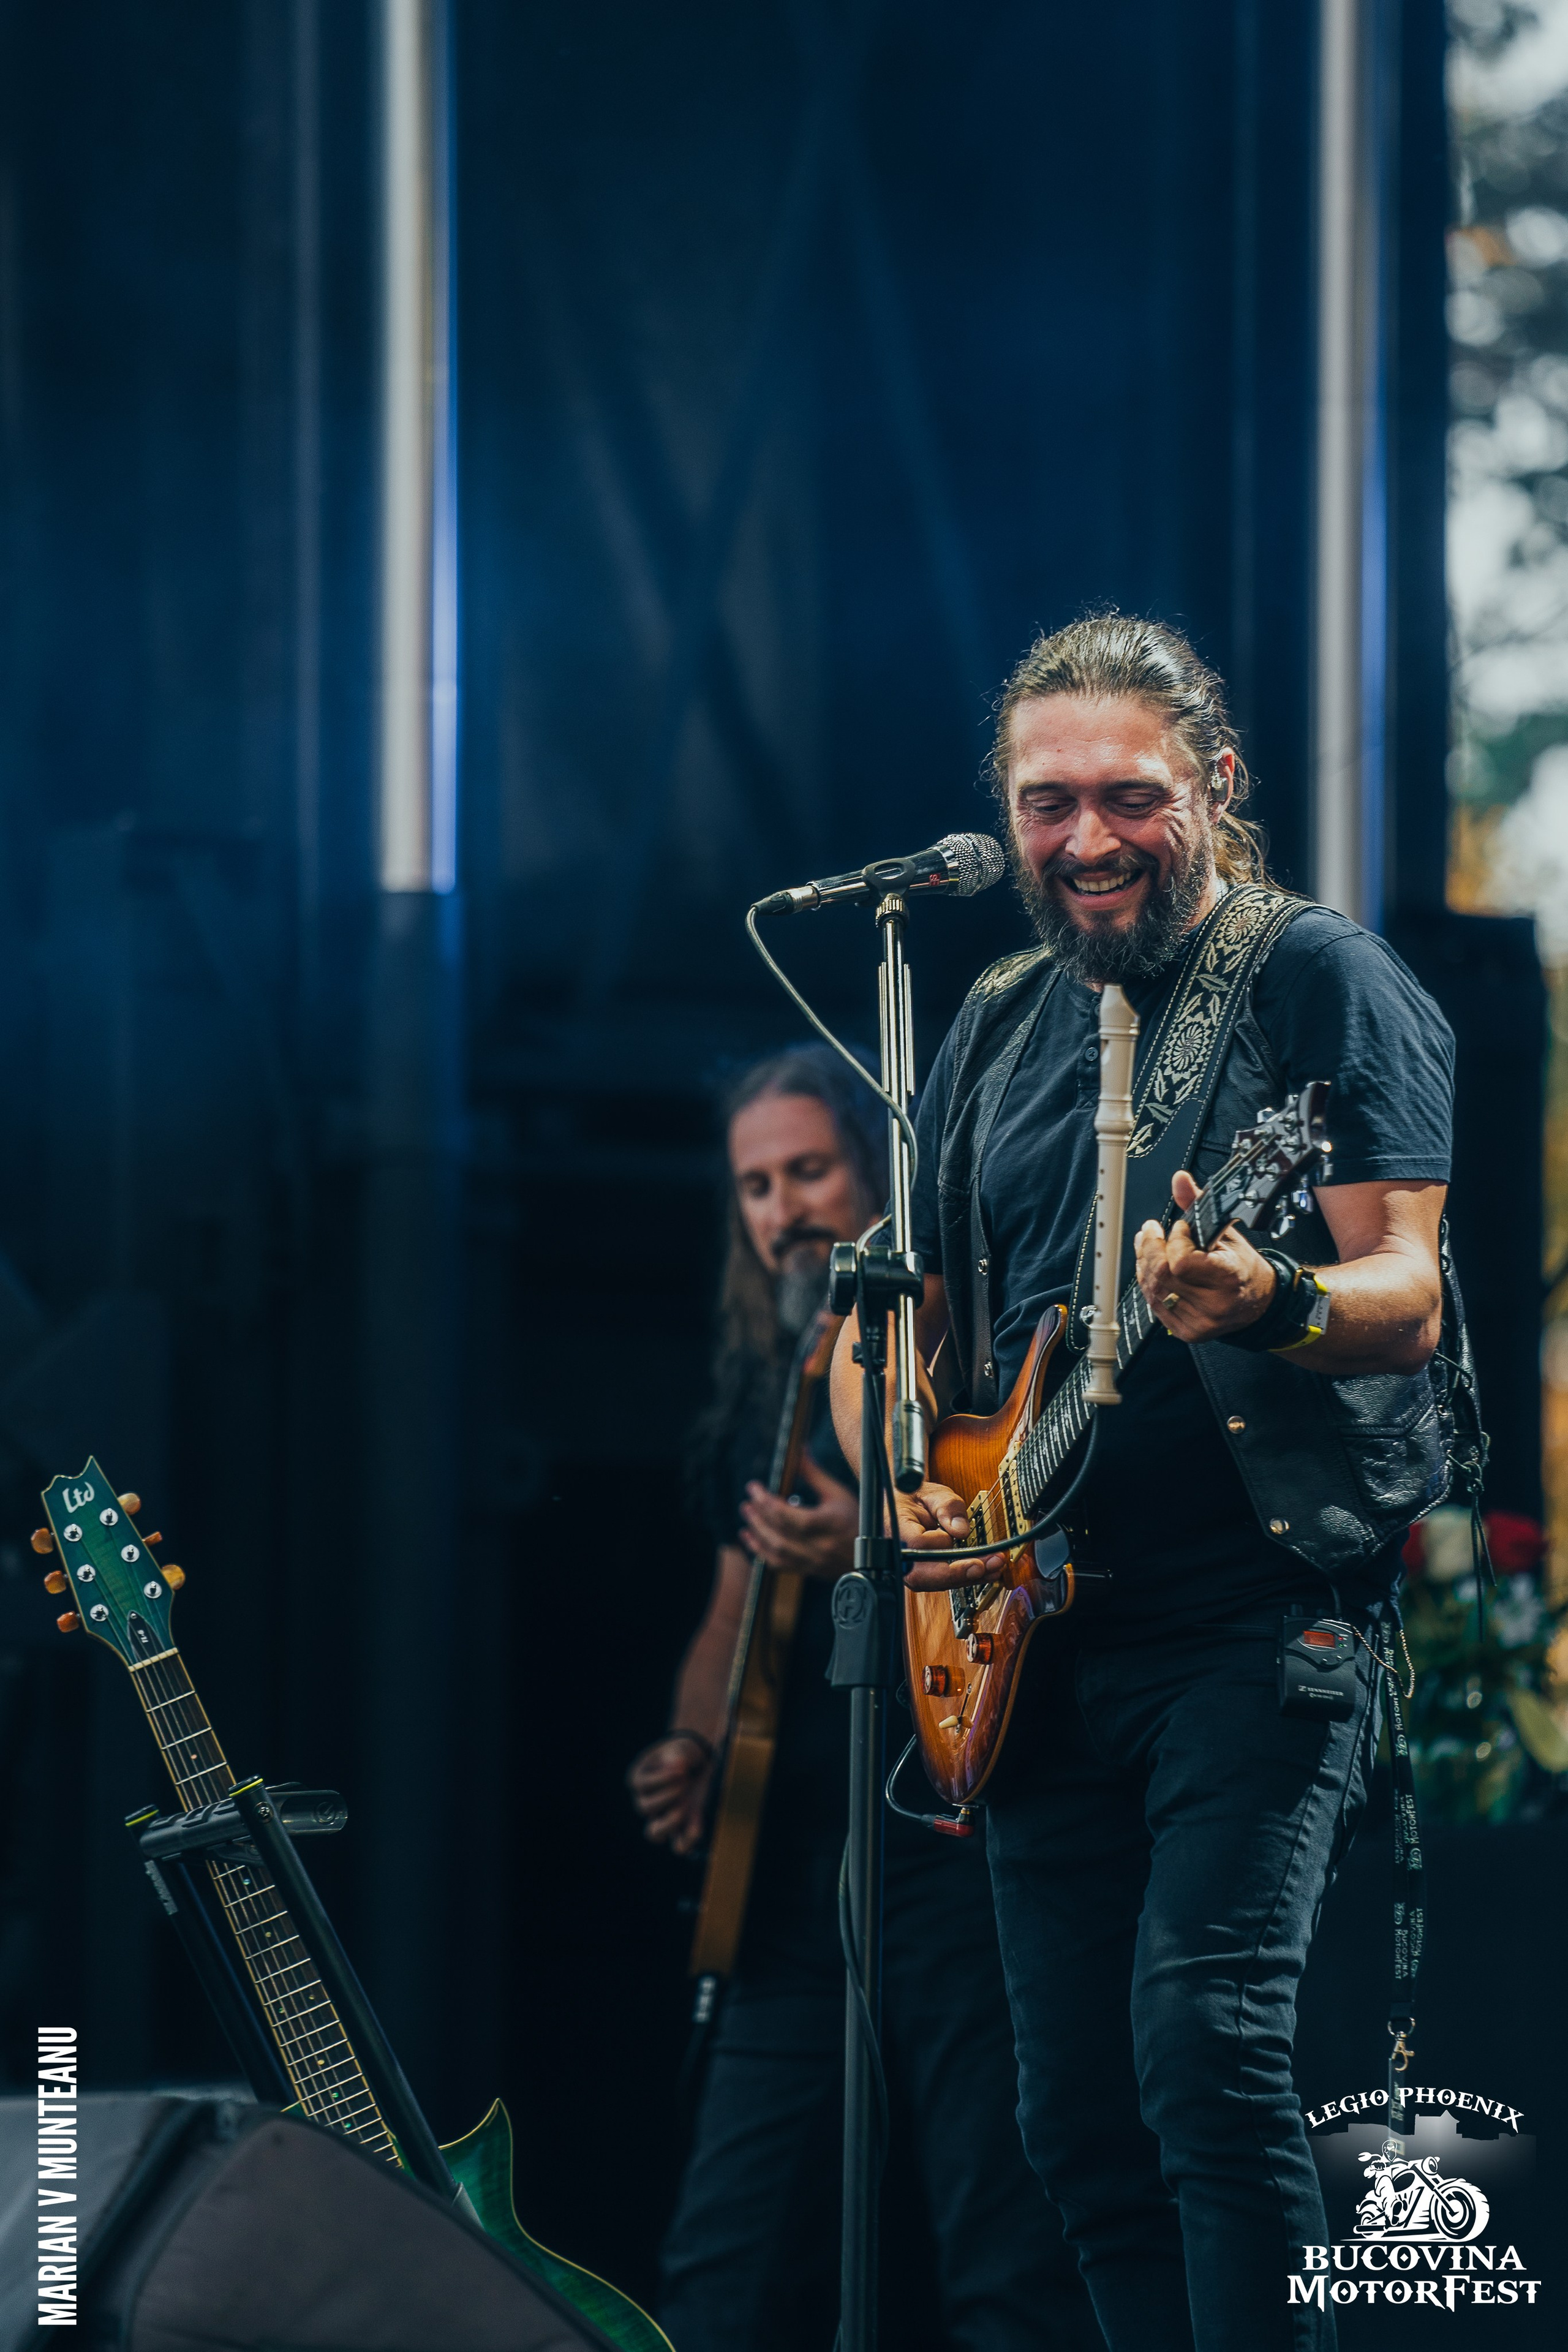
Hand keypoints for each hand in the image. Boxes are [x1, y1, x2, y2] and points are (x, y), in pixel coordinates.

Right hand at [627, 1736, 711, 1854]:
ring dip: (670, 1823)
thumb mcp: (681, 1747)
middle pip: (644, 1808)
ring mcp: (662, 1816)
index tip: (681, 1769)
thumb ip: (678, 1754)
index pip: (640, 1784)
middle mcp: (646, 1800)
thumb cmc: (684, 1753)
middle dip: (667, 1796)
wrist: (699, 1762)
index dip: (661, 1779)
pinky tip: (698, 1822)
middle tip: (684, 1782)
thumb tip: (678, 1765)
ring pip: (654, 1834)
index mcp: (639, 1778)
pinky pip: (679, 1845)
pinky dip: (689, 1839)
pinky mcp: (682, 1826)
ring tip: (684, 1808)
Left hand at [740, 1456, 857, 1579]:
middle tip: (748, 1501)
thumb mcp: (837, 1493)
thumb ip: (814, 1473)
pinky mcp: (808, 1570)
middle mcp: (820, 1545)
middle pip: (780, 1533)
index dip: (767, 1502)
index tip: (755, 1488)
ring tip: (748, 1516)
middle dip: (759, 1516)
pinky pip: (779, 1565)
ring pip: (777, 1551)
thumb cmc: (857, 1519)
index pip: (790, 1516)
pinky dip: (761, 1552)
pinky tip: (751, 1539)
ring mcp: (813, 1561)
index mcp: (829, 1524)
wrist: (873, 1553)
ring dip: (757, 1534)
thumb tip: (799, 1450)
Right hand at [897, 1481, 1008, 1592]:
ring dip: (967, 1577)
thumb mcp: (932, 1493)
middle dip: (956, 1573)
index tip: (952, 1535)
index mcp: (896, 1529)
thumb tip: (960, 1530)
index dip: (937, 1542)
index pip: (916, 1544)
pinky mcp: (924, 1574)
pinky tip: (986, 1570)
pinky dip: (966, 1576)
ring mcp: (909, 1569)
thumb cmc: (913, 1498)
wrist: (903, 1506)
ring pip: (935, 1582)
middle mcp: (899, 1555)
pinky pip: (943, 1581)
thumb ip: (947, 1506)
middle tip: (983, 1565)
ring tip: (993, 1566)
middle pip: (923, 1575)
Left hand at [1135, 1168, 1277, 1341]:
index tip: (1179, 1228)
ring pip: (1153, 1290)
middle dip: (1149, 1249)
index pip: (1182, 1262)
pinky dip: (1149, 1284)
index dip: (1174, 1241)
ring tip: (1148, 1246)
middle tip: (1150, 1232)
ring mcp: (1200, 1322)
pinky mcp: (1188, 1332)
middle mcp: (1215, 1304)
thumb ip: (1199, 1206)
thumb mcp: (1226, 1233)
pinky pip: (1155, 1306)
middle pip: (1162, 1275)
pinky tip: (1153, 1270)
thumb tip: (1180, 1179)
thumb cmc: (1241, 1267)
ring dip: (1144, 1264)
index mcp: (1229, 1278)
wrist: (1257, 1303)